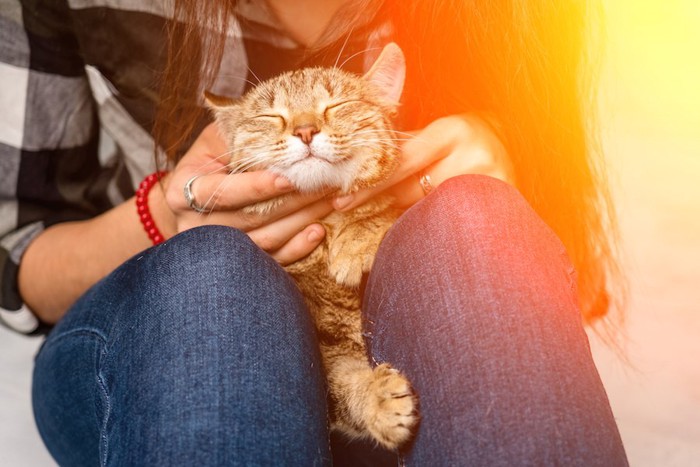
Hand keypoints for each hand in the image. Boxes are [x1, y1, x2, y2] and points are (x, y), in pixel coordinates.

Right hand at [159, 123, 330, 264]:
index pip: (223, 192)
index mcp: (184, 192)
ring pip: (264, 241)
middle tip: (326, 183)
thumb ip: (240, 135)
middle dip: (292, 200)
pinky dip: (298, 247)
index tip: (289, 178)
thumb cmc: (212, 160)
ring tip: (329, 201)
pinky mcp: (239, 263)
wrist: (196, 197)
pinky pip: (272, 260)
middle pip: (250, 218)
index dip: (256, 187)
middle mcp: (197, 226)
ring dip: (301, 221)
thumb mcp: (216, 140)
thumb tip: (284, 127)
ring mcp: (218, 250)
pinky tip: (319, 230)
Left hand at [332, 114, 513, 209]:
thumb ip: (402, 147)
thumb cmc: (462, 137)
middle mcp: (473, 154)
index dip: (370, 185)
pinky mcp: (501, 201)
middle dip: (387, 199)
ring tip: (412, 206)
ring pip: (428, 211)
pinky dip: (434, 222)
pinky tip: (430, 220)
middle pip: (411, 192)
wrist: (510, 141)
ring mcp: (489, 180)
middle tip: (366, 204)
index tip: (341, 201)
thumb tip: (353, 168)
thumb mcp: (434, 133)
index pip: (401, 163)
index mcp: (451, 131)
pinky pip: (450, 221)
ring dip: (411, 212)